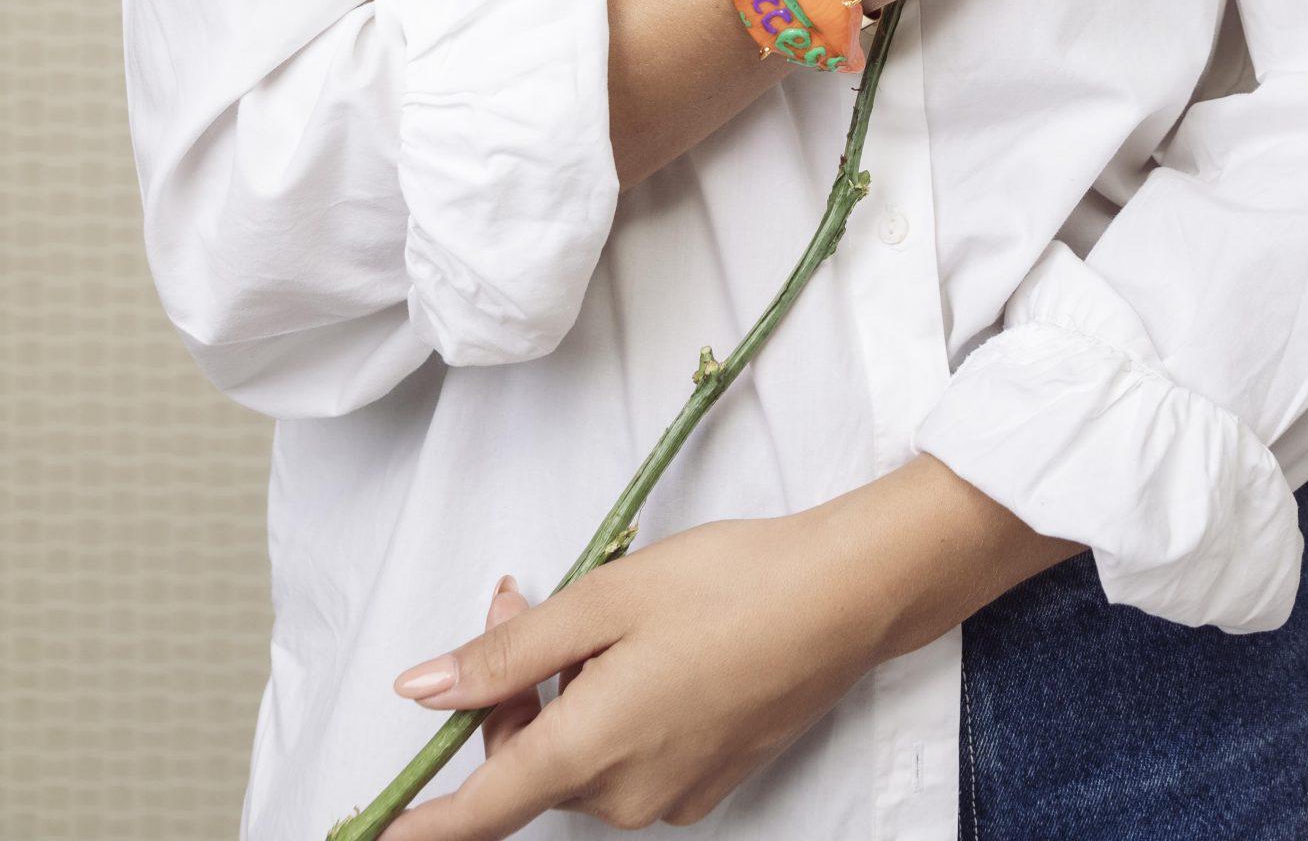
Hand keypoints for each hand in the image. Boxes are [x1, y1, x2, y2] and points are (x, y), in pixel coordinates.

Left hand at [388, 507, 887, 833]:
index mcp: (591, 750)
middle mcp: (626, 794)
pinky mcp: (706, 782)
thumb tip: (423, 691)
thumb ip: (507, 652)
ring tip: (599, 608)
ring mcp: (671, 796)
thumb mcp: (605, 597)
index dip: (421, 826)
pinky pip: (628, 758)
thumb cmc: (729, 584)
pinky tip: (646, 647)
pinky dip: (612, 709)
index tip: (372, 836)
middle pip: (530, 762)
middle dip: (509, 688)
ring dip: (562, 693)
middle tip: (523, 590)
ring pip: (579, 756)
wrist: (844, 598)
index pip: (480, 811)